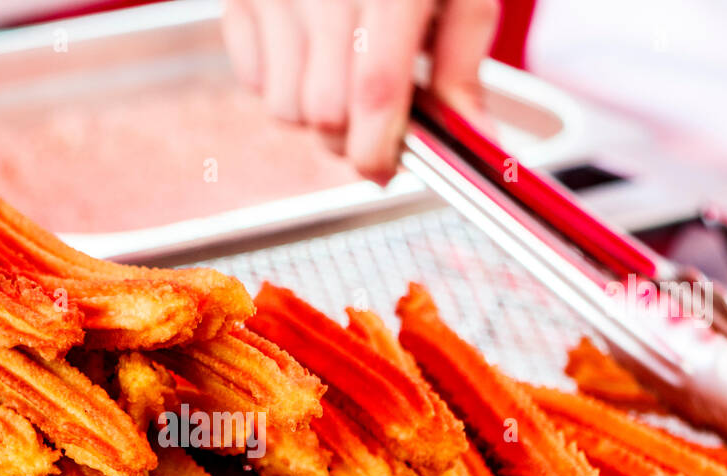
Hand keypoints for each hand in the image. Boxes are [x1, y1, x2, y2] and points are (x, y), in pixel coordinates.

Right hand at [222, 0, 499, 177]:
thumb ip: (461, 72)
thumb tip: (475, 143)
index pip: (376, 89)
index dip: (379, 147)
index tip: (386, 171)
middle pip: (324, 114)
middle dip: (348, 139)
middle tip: (368, 122)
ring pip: (284, 109)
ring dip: (313, 116)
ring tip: (339, 79)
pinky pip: (251, 81)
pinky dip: (278, 84)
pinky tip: (306, 53)